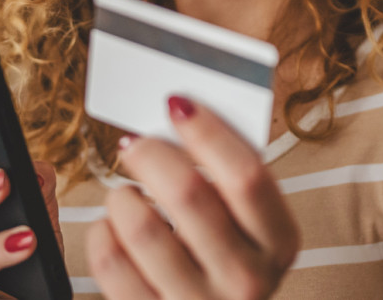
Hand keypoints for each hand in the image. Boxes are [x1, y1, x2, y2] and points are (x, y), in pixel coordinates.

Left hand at [87, 96, 300, 299]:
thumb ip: (230, 179)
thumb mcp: (253, 227)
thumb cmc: (228, 262)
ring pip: (143, 226)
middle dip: (153, 154)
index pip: (247, 175)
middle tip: (136, 144)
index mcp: (279, 242)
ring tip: (126, 194)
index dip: (209, 132)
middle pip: (190, 192)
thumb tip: (181, 117)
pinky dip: (103, 232)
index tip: (178, 106)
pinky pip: (112, 261)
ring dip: (123, 197)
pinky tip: (113, 227)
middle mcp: (246, 277)